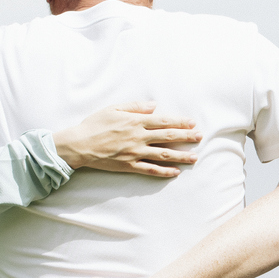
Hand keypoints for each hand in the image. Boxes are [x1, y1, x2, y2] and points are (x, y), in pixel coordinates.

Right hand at [53, 104, 199, 176]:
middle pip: (168, 137)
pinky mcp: (129, 165)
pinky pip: (150, 170)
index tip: (192, 123)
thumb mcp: (113, 109)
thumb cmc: (94, 124)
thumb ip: (135, 106)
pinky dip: (164, 172)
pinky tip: (176, 172)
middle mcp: (138, 137)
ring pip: (163, 155)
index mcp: (135, 121)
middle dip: (186, 137)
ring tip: (195, 157)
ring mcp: (135, 153)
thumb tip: (154, 105)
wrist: (78, 145)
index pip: (163, 121)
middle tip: (200, 137)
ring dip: (181, 156)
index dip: (180, 122)